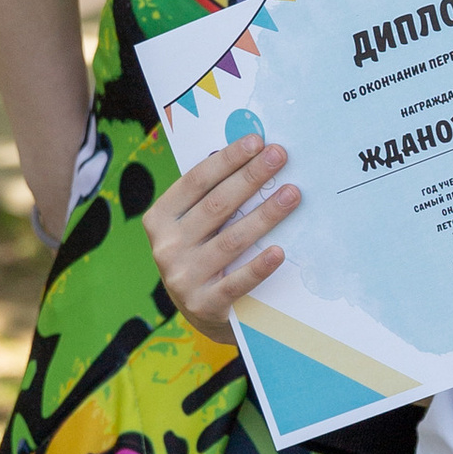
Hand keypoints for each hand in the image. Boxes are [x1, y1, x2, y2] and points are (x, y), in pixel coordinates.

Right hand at [144, 135, 298, 329]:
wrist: (202, 312)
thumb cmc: (203, 254)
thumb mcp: (195, 225)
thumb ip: (209, 196)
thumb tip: (247, 153)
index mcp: (160, 219)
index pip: (196, 181)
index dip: (227, 160)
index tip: (257, 141)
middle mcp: (166, 247)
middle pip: (216, 205)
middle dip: (251, 177)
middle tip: (280, 156)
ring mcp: (183, 278)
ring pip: (231, 240)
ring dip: (265, 215)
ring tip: (292, 194)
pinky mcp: (204, 305)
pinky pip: (237, 283)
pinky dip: (259, 267)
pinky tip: (279, 252)